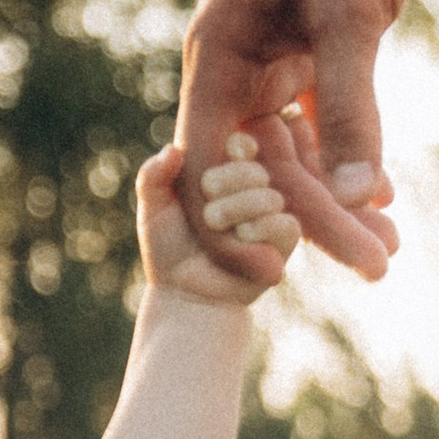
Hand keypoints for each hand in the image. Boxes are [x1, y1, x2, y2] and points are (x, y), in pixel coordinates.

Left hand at [138, 125, 328, 304]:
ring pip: (270, 196)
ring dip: (239, 208)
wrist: (184, 294)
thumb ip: (153, 177)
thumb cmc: (167, 250)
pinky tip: (243, 236)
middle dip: (231, 180)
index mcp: (225, 174)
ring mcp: (270, 216)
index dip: (238, 145)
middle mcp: (251, 191)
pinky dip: (263, 227)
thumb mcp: (153, 210)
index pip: (244, 143)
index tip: (225, 152)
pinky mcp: (283, 244)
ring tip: (215, 225)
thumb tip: (173, 149)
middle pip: (256, 169)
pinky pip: (286, 224)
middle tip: (205, 201)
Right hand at [175, 0, 420, 281]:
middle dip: (314, 223)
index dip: (239, 223)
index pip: (211, 166)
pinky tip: (386, 199)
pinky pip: (322, 124)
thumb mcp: (352, 10)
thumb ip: (351, 104)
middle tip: (377, 268)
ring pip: (296, 152)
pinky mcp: (311, 51)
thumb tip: (359, 194)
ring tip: (388, 251)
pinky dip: (352, 158)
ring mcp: (272, 60)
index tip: (282, 274)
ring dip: (339, 200)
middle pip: (264, 169)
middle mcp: (236, 66)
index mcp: (220, 56)